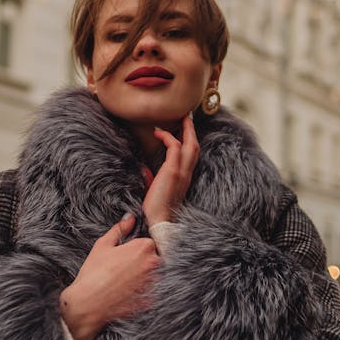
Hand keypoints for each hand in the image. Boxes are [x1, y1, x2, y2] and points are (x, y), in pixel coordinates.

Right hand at [59, 213, 159, 339]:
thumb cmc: (93, 274)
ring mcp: (155, 283)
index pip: (149, 243)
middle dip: (144, 263)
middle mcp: (154, 264)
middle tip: (126, 271)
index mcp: (143, 247)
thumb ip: (120, 229)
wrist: (88, 304)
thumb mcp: (103, 245)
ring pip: (157, 276)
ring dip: (147, 278)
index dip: (137, 250)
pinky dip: (145, 293)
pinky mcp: (153, 300)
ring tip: (127, 284)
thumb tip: (130, 218)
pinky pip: (154, 293)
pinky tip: (130, 295)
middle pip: (156, 259)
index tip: (127, 258)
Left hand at [142, 113, 198, 227]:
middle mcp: (187, 174)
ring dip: (186, 129)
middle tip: (187, 117)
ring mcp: (182, 172)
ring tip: (181, 117)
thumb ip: (152, 179)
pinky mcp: (172, 171)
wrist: (160, 223)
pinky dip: (167, 137)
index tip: (183, 132)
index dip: (189, 142)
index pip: (191, 157)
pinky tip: (157, 132)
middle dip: (192, 130)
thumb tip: (144, 170)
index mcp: (184, 179)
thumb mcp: (155, 191)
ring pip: (190, 144)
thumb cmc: (156, 211)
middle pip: (195, 147)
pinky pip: (174, 146)